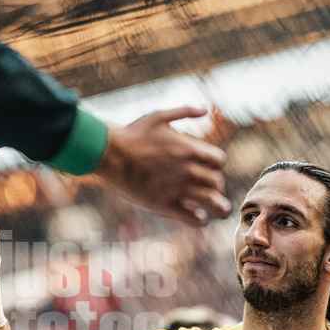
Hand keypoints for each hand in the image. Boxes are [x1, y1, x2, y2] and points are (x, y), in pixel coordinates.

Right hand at [96, 106, 229, 226]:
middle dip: (215, 186)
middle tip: (209, 188)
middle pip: (217, 182)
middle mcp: (188, 170)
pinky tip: (197, 217)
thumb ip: (185, 111)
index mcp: (190, 150)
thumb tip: (205, 109)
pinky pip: (191, 218)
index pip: (219, 162)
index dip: (216, 166)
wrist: (111, 154)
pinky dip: (199, 219)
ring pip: (211, 202)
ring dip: (218, 206)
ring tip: (218, 209)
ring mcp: (177, 189)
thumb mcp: (160, 116)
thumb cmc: (133, 134)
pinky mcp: (164, 205)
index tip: (209, 168)